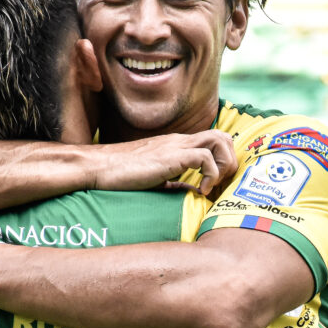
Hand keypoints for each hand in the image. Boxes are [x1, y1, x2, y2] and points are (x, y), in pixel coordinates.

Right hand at [91, 131, 236, 194]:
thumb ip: (176, 181)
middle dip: (230, 161)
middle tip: (219, 185)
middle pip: (224, 135)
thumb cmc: (121, 174)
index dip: (224, 161)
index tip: (216, 185)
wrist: (98, 166)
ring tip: (211, 186)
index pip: (214, 140)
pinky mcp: (171, 156)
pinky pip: (205, 158)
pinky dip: (210, 176)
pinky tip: (199, 191)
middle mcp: (180, 140)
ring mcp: (176, 146)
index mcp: (177, 144)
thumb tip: (192, 191)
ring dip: (224, 165)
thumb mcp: (156, 178)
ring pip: (220, 140)